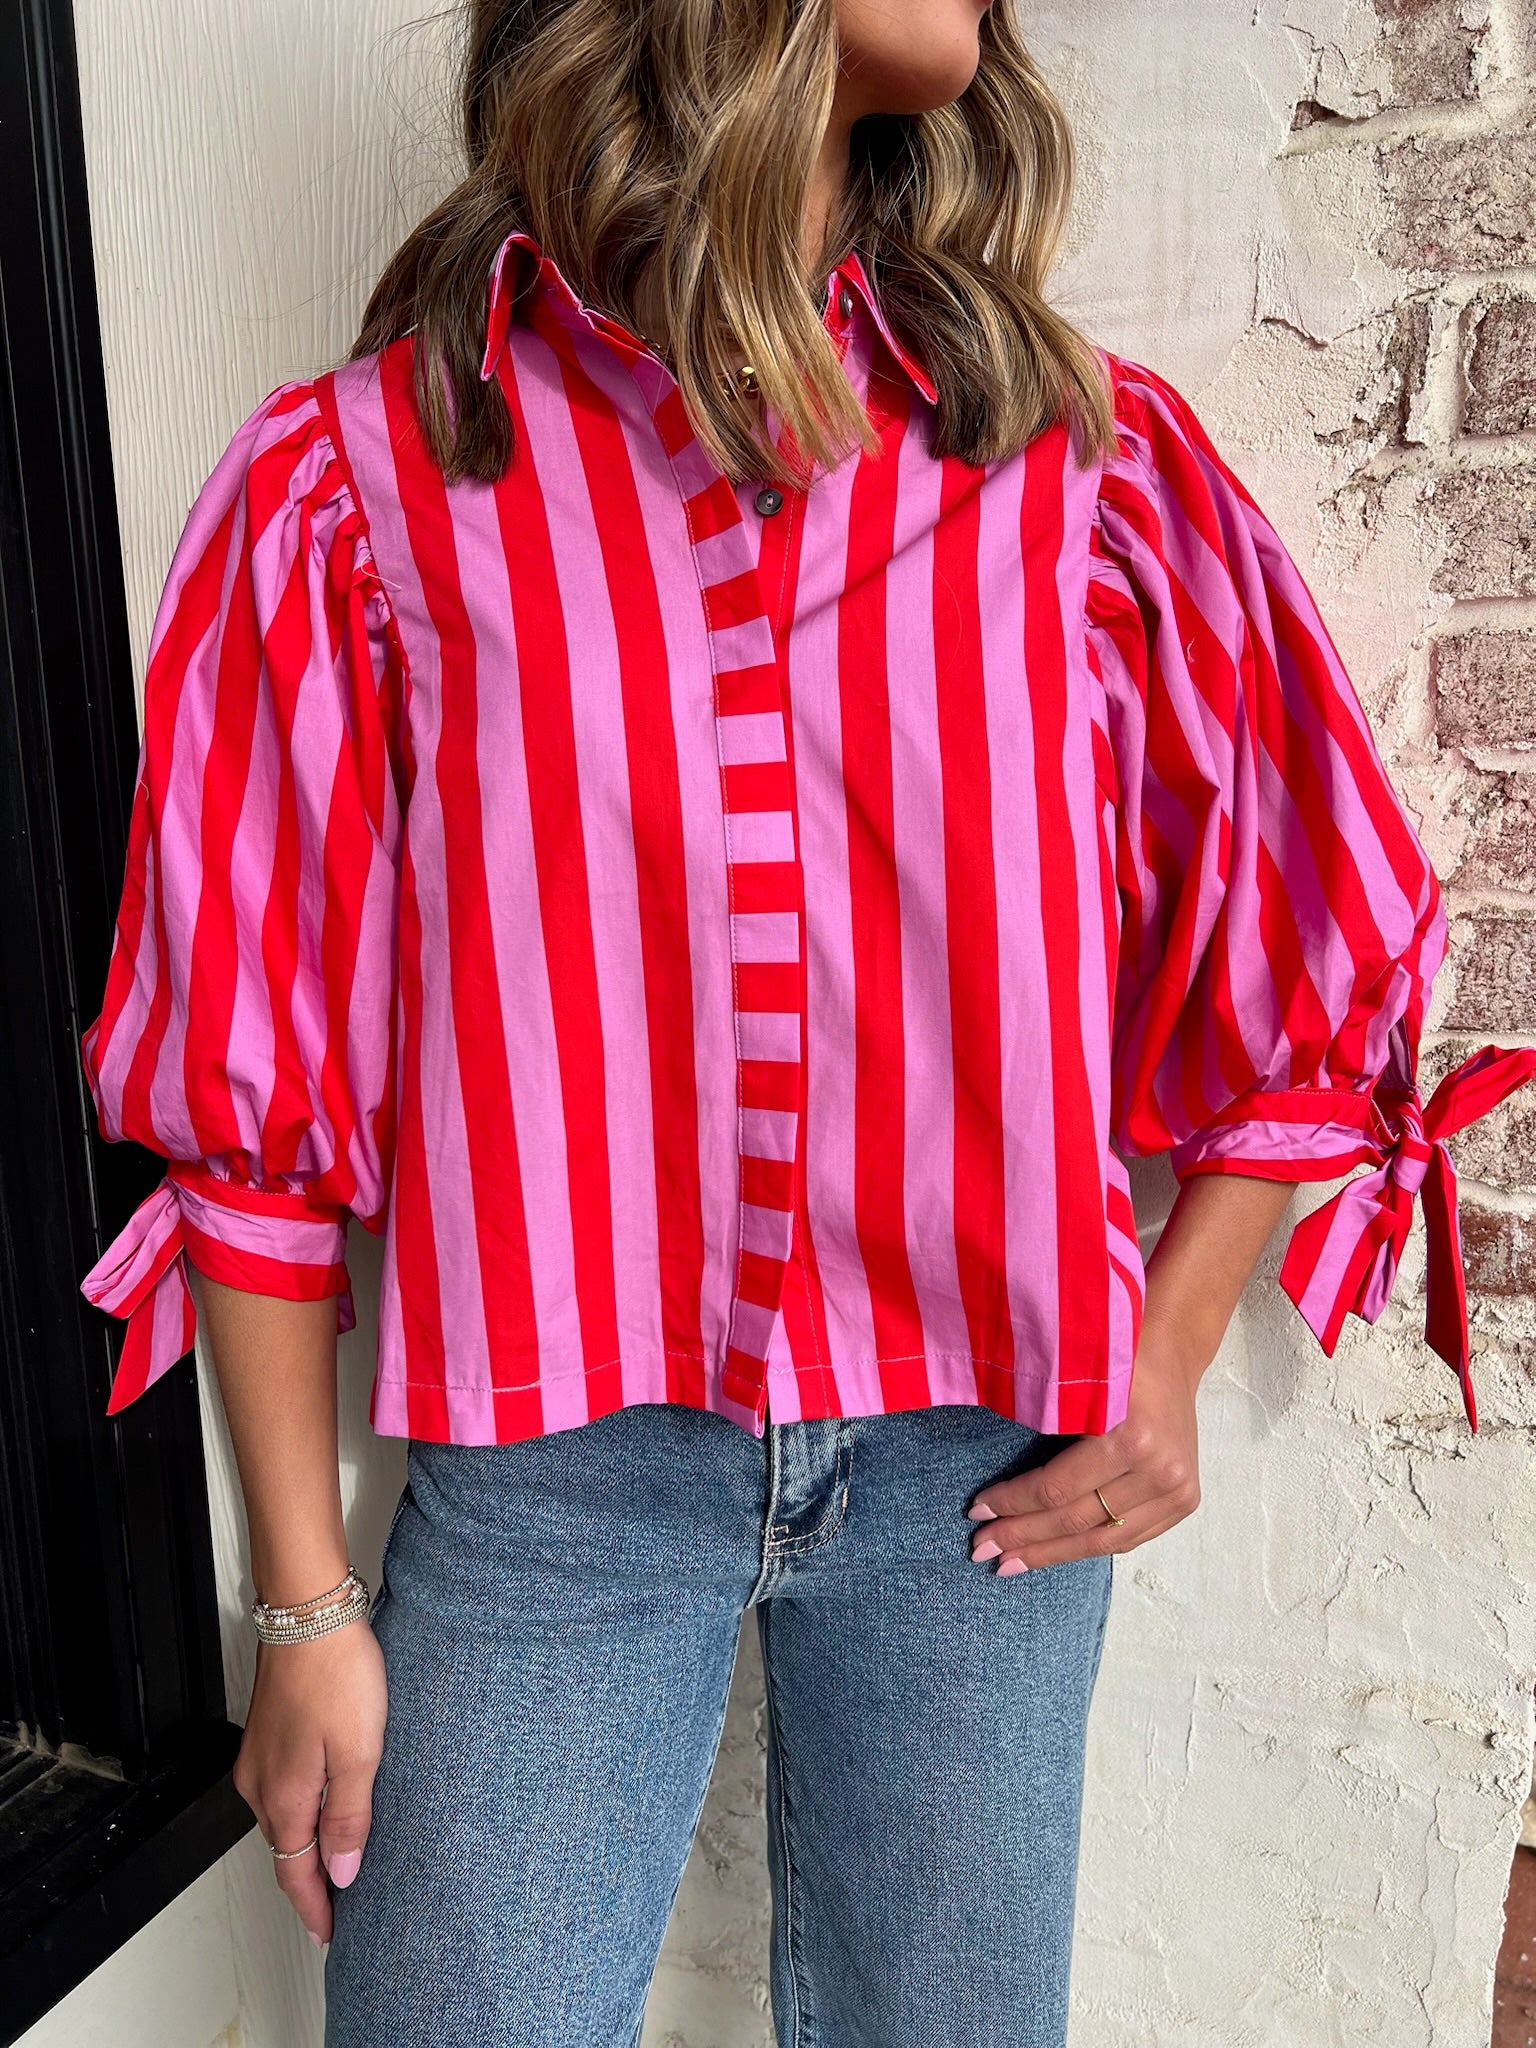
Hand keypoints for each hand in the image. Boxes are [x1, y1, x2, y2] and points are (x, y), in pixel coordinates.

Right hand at [233, 1618, 388, 1945]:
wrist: (308, 1613)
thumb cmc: (336, 1672)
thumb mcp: (360, 1751)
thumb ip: (349, 1815)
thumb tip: (343, 1871)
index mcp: (284, 1797)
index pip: (296, 1874)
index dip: (316, 1908)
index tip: (330, 1933)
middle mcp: (261, 1783)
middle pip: (285, 1850)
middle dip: (310, 1883)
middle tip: (338, 1908)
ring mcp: (259, 1757)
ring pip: (281, 1820)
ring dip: (305, 1846)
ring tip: (334, 1864)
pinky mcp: (266, 1733)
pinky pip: (280, 1789)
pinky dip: (299, 1811)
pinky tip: (321, 1805)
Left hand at [966, 1326, 1204, 1571]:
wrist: (1174, 1356)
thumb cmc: (1115, 1360)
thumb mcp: (1077, 1381)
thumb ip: (1043, 1420)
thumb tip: (991, 1473)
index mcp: (1131, 1437)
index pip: (1057, 1488)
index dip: (1012, 1503)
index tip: (976, 1510)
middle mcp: (1159, 1471)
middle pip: (1076, 1519)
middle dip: (1023, 1537)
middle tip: (981, 1550)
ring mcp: (1177, 1491)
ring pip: (1102, 1540)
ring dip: (1050, 1554)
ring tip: (1009, 1563)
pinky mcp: (1185, 1502)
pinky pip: (1128, 1539)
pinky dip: (1087, 1548)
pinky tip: (1054, 1553)